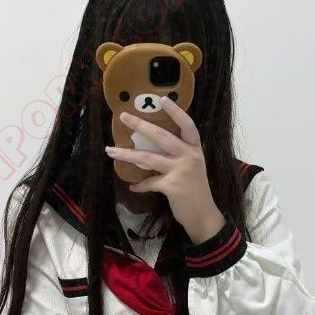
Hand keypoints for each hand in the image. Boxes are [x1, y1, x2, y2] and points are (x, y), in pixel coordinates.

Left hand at [104, 97, 226, 244]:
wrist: (203, 215)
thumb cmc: (196, 190)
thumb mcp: (192, 168)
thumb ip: (178, 156)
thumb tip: (151, 149)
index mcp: (195, 149)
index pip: (188, 125)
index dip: (176, 112)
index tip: (163, 99)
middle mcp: (189, 156)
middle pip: (161, 136)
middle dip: (140, 125)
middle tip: (124, 117)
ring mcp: (181, 170)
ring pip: (148, 158)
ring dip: (127, 154)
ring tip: (111, 150)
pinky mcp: (171, 186)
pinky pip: (149, 182)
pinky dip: (140, 185)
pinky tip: (133, 187)